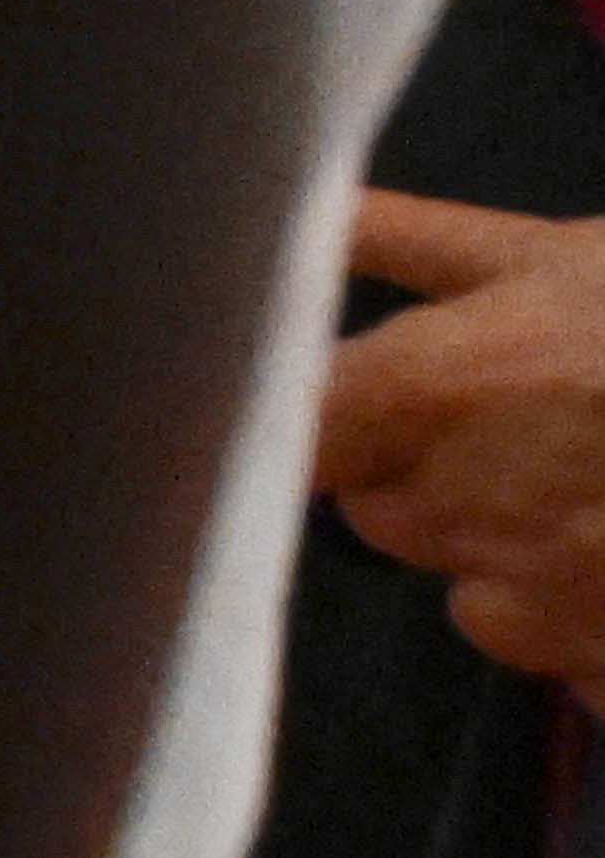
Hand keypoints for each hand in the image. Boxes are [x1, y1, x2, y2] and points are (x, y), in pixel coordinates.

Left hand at [322, 190, 604, 682]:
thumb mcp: (549, 253)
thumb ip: (399, 240)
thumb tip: (288, 201)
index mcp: (429, 394)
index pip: (284, 440)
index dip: (297, 429)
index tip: (334, 416)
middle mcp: (464, 512)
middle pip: (382, 516)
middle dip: (428, 479)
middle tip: (533, 422)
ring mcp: (547, 609)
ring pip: (477, 596)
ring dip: (518, 555)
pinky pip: (570, 657)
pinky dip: (598, 621)